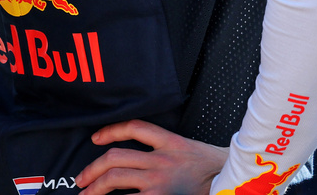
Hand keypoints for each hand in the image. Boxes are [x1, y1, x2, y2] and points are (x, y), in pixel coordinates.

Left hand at [74, 120, 226, 194]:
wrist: (235, 181)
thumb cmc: (214, 171)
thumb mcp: (189, 151)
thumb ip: (163, 150)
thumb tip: (133, 159)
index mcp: (170, 142)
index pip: (134, 127)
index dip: (110, 130)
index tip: (96, 138)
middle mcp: (162, 159)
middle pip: (115, 157)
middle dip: (93, 170)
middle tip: (81, 181)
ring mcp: (161, 181)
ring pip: (116, 178)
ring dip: (96, 187)